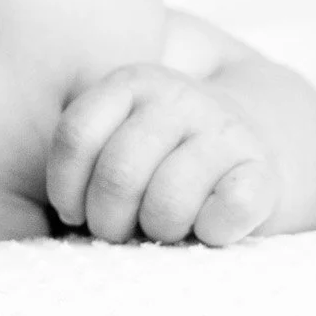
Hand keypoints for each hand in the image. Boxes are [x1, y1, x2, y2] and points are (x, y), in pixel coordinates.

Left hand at [47, 64, 279, 244]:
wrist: (248, 140)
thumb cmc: (157, 158)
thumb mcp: (116, 136)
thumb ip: (83, 157)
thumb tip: (53, 216)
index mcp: (129, 83)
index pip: (76, 135)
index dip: (65, 188)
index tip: (71, 212)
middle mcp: (177, 96)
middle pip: (118, 173)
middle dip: (108, 220)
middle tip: (115, 232)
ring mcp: (223, 128)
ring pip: (170, 197)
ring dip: (159, 230)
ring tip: (160, 231)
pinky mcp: (262, 168)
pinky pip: (230, 208)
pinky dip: (212, 231)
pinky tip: (206, 231)